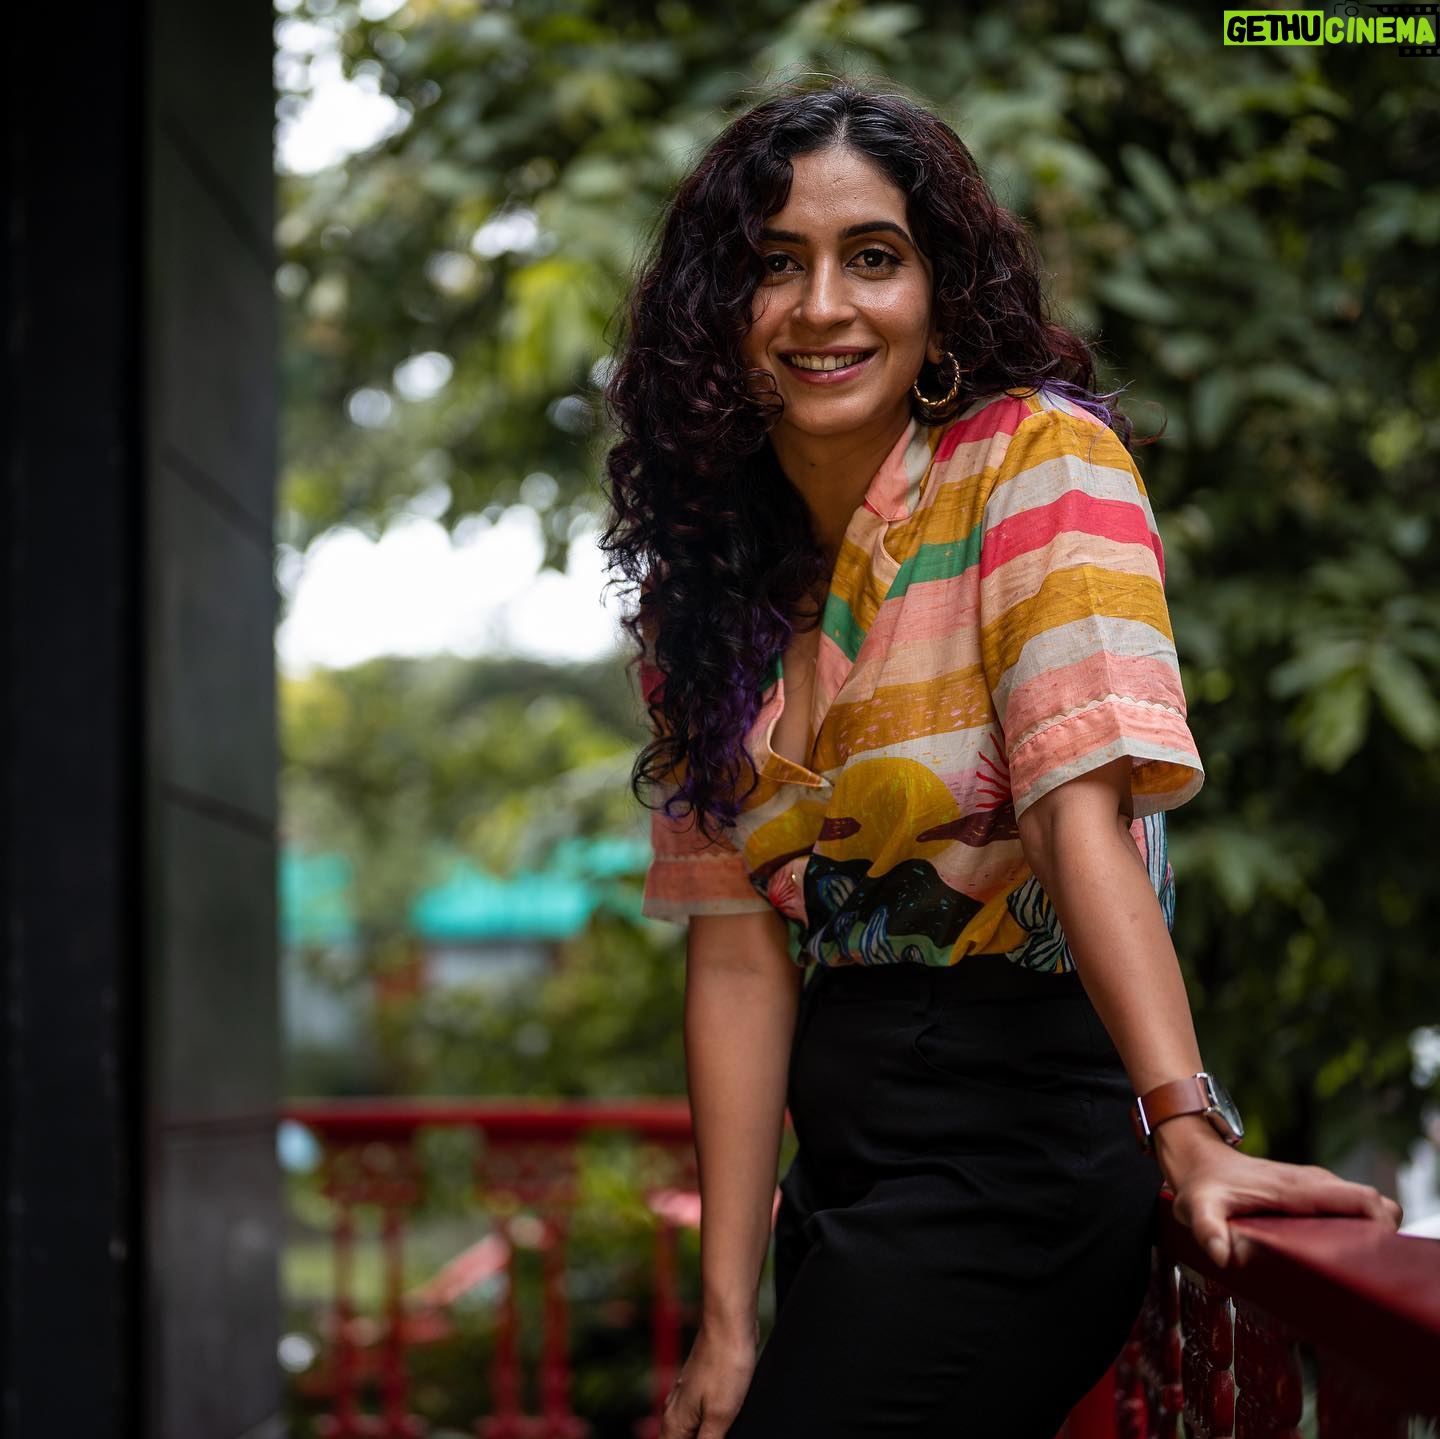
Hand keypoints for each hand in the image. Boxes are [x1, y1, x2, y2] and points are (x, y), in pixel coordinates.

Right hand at [659, 1321, 758, 1438]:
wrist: (729, 1321)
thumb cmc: (725, 1364)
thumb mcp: (719, 1417)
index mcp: (674, 1423)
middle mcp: (675, 1411)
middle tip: (720, 1432)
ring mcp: (688, 1397)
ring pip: (690, 1434)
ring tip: (724, 1430)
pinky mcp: (703, 1388)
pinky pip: (701, 1419)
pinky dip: (710, 1431)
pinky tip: (726, 1428)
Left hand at [1155, 1114, 1403, 1268]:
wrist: (1197, 1160)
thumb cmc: (1201, 1185)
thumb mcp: (1198, 1209)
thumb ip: (1209, 1231)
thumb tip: (1223, 1255)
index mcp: (1297, 1189)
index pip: (1360, 1198)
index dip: (1380, 1225)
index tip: (1374, 1253)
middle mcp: (1313, 1184)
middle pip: (1373, 1203)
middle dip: (1381, 1234)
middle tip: (1363, 1264)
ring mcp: (1313, 1186)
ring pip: (1363, 1206)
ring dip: (1368, 1232)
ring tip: (1350, 1263)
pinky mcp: (1310, 1193)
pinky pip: (1348, 1208)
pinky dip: (1355, 1227)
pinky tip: (1336, 1251)